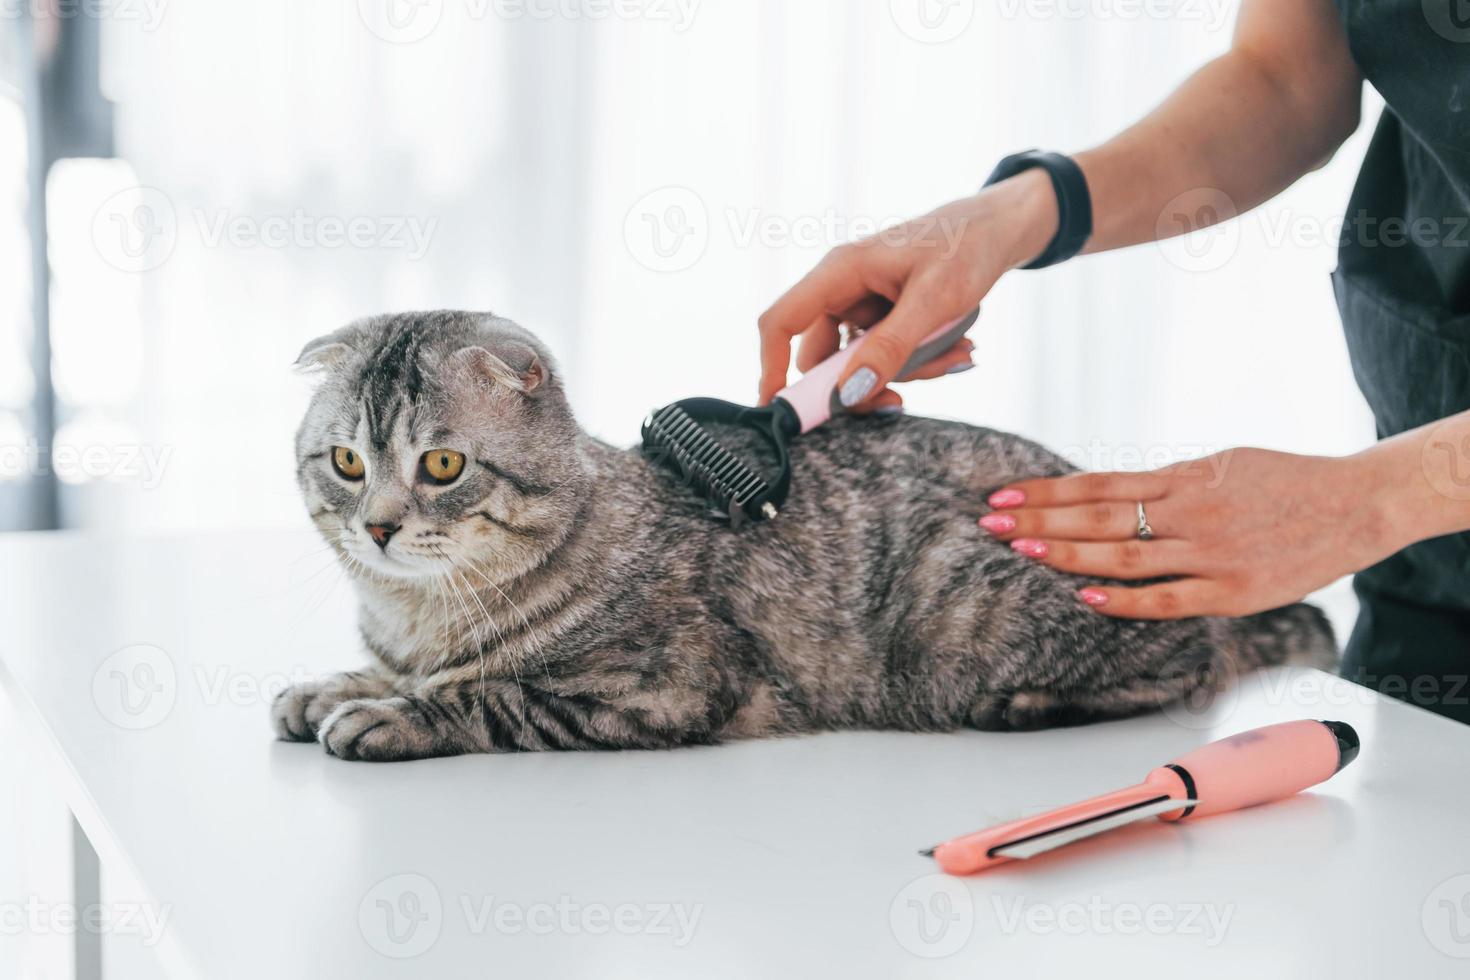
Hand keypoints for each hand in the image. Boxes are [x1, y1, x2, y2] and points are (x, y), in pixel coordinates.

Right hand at [756, 169, 1058, 410]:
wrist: (999, 228)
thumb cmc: (968, 247)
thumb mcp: (935, 299)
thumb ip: (892, 346)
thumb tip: (850, 392)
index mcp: (840, 271)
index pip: (781, 321)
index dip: (770, 366)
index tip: (780, 409)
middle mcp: (842, 289)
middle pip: (823, 358)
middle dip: (863, 383)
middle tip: (902, 398)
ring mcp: (861, 305)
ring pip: (859, 365)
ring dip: (906, 371)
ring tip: (957, 351)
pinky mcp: (882, 318)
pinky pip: (885, 357)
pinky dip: (918, 361)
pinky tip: (956, 345)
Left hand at [978, 447, 1402, 618]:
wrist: (1358, 503)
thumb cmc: (1284, 482)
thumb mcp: (1220, 464)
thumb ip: (1167, 483)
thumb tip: (1110, 493)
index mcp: (1185, 477)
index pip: (1098, 485)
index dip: (1047, 491)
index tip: (1002, 494)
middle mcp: (1191, 511)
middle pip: (1098, 517)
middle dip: (1039, 519)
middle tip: (989, 521)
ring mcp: (1211, 553)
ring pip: (1123, 555)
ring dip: (1066, 553)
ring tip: (1021, 549)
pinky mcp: (1233, 591)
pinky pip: (1166, 598)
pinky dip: (1123, 598)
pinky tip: (1083, 594)